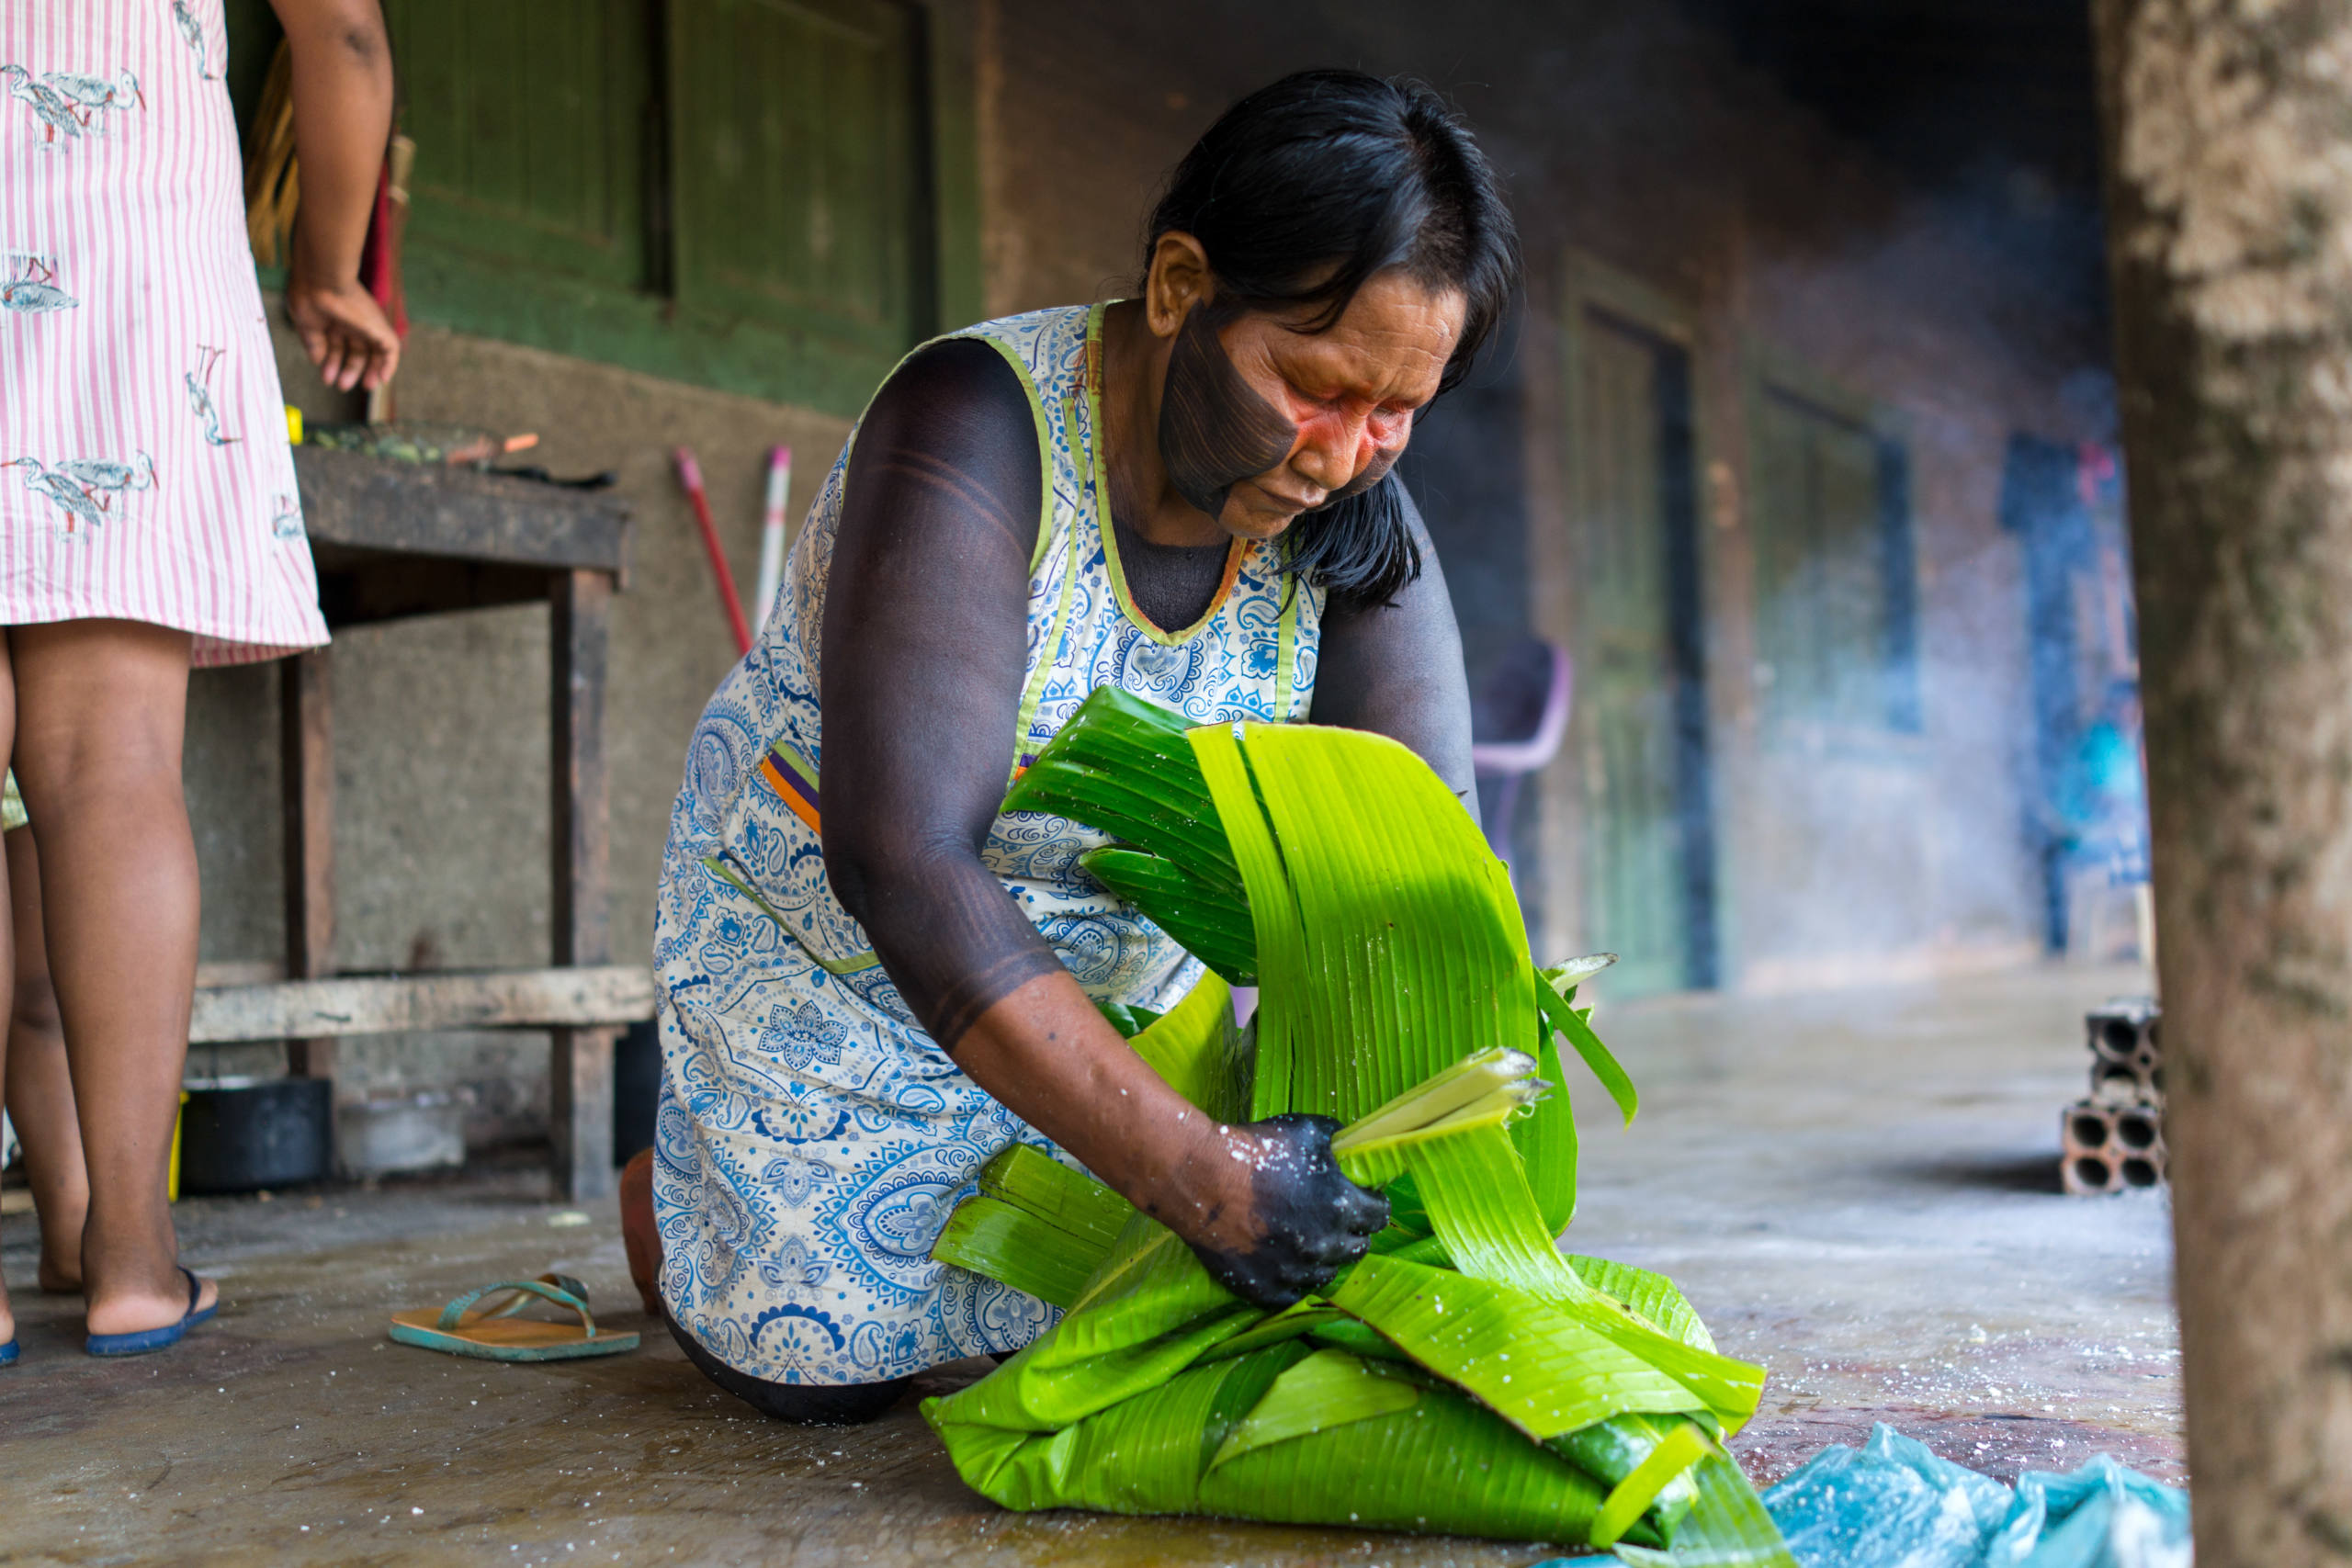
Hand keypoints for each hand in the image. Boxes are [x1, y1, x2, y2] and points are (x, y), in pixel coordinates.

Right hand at [285, 268, 399, 392]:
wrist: (322, 278)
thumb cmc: (308, 296)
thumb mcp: (307, 323)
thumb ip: (314, 342)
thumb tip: (317, 361)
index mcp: (332, 318)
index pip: (336, 345)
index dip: (332, 363)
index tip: (327, 379)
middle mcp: (350, 321)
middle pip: (356, 350)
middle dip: (351, 369)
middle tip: (343, 386)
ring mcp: (365, 323)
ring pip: (375, 351)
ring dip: (371, 370)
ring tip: (366, 386)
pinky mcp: (378, 325)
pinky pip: (391, 347)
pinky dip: (390, 364)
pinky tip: (383, 379)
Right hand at [1174, 1114, 1389, 1308]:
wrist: (1199, 1176)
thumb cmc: (1254, 1149)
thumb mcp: (1307, 1130)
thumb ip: (1339, 1140)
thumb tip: (1353, 1146)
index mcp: (1342, 1207)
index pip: (1379, 1216)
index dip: (1373, 1205)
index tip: (1363, 1200)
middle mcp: (1323, 1246)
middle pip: (1357, 1248)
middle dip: (1352, 1233)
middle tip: (1335, 1220)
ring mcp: (1293, 1272)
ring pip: (1326, 1273)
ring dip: (1323, 1258)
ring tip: (1306, 1240)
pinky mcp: (1264, 1289)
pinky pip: (1292, 1294)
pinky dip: (1293, 1281)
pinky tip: (1285, 1263)